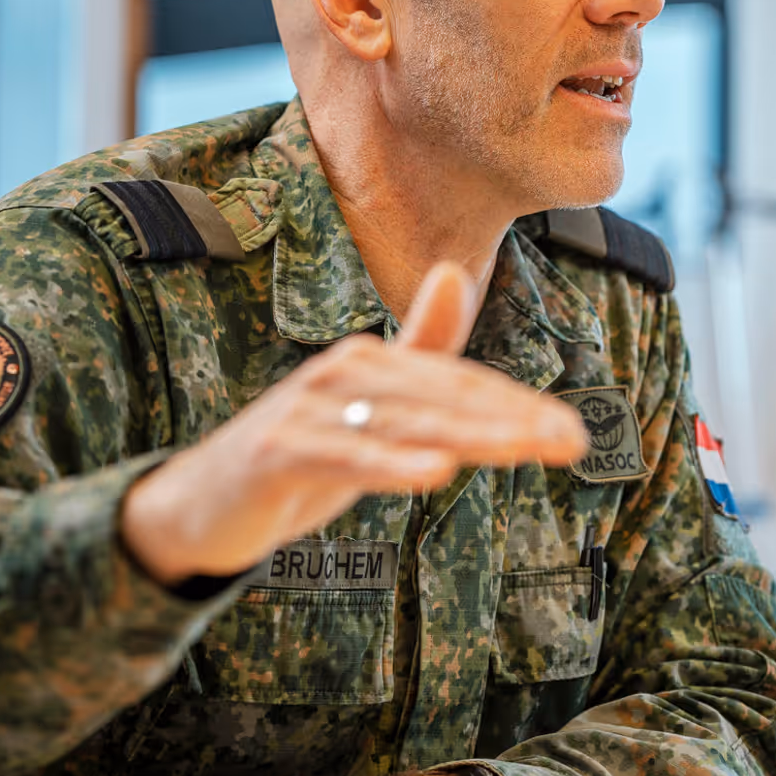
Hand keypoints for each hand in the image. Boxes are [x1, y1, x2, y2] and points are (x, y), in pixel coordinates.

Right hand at [121, 261, 586, 584]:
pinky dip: (387, 465)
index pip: (457, 384)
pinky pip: (342, 457)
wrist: (202, 503)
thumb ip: (417, 348)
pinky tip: (433, 475)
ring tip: (521, 449)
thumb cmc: (298, 453)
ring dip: (466, 436)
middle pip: (438, 398)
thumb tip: (456, 271)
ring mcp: (305, 410)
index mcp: (369, 362)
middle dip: (508, 420)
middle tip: (570, 442)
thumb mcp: (367, 409)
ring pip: (400, 422)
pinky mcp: (276, 452)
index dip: (516, 406)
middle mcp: (340, 372)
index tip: (573, 435)